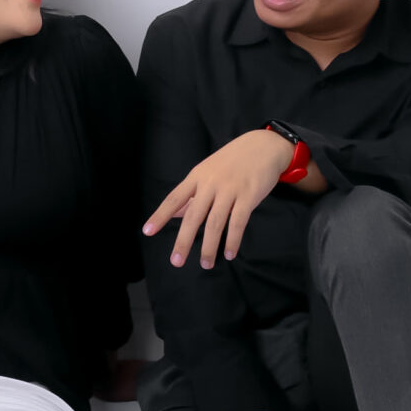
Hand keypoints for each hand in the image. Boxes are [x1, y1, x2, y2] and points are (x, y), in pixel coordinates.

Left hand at [143, 130, 294, 268]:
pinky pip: (238, 222)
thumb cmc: (232, 161)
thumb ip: (192, 194)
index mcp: (196, 177)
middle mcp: (210, 183)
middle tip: (176, 261)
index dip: (160, 215)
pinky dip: (233, 240)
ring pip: (215, 222)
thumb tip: (174, 213)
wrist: (263, 146)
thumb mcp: (207, 172)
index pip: (174, 198)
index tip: (147, 231)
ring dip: (209, 246)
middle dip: (183, 240)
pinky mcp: (248, 196)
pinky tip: (229, 254)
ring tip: (205, 264)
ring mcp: (229, 190)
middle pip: (193, 215)